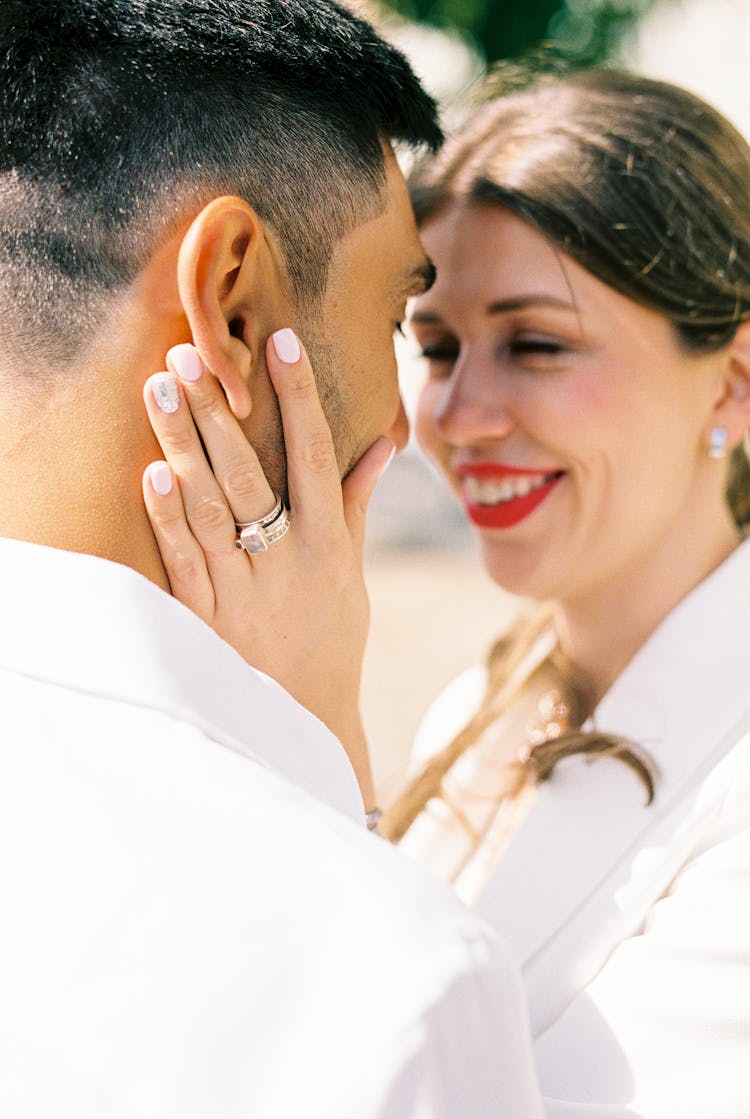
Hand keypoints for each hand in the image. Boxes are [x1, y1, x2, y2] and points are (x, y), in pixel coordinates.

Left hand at [141, 331, 394, 810]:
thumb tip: (382, 443)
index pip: (316, 457)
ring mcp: (244, 590)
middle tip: (192, 353)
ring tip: (161, 388)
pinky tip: (153, 472)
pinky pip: (185, 561)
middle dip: (221, 411)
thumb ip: (357, 506)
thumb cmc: (331, 640)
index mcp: (328, 546)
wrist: (300, 722)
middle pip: (250, 474)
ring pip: (210, 508)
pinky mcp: (205, 618)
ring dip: (184, 445)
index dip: (299, 398)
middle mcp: (287, 562)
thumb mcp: (352, 575)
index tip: (281, 342)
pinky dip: (168, 518)